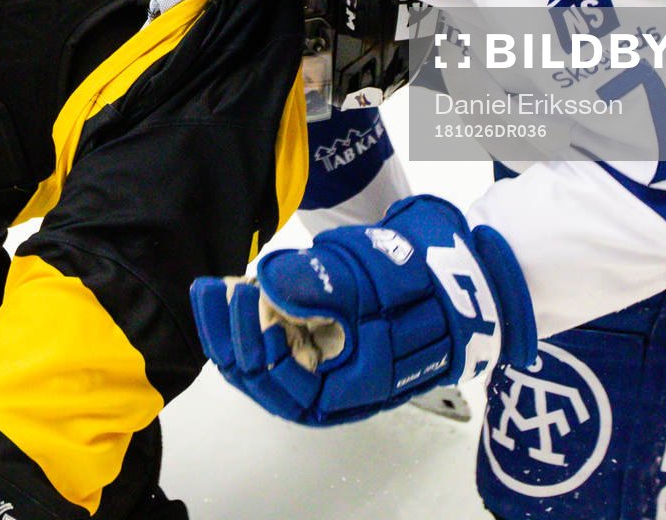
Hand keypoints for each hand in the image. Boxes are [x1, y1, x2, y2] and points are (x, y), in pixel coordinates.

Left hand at [190, 196, 535, 426]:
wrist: (454, 276)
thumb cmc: (422, 287)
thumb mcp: (374, 281)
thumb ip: (321, 284)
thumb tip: (268, 283)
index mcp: (348, 390)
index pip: (285, 386)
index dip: (256, 346)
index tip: (240, 297)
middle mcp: (329, 389)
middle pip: (264, 380)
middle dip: (232, 336)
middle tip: (211, 291)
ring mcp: (321, 367)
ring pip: (263, 363)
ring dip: (234, 329)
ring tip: (213, 291)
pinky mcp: (315, 343)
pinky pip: (273, 343)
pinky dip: (252, 320)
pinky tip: (235, 291)